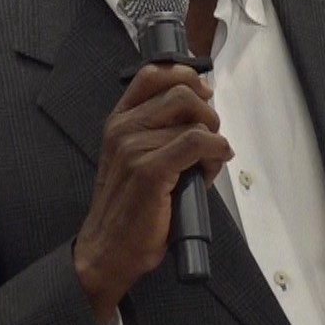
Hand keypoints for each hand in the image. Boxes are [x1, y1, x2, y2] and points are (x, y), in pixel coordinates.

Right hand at [73, 63, 231, 319]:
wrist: (108, 250)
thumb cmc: (129, 208)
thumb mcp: (136, 159)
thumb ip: (161, 132)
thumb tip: (204, 112)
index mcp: (119, 121)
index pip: (153, 74)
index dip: (186, 76)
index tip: (203, 94)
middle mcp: (123, 128)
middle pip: (182, 93)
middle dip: (208, 114)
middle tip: (211, 139)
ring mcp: (134, 148)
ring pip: (195, 122)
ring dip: (214, 142)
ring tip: (207, 166)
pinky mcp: (150, 170)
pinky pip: (197, 143)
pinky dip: (216, 152)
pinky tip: (213, 167)